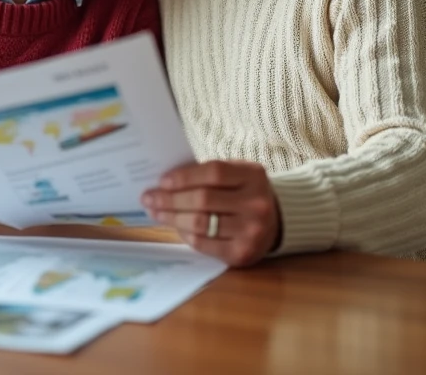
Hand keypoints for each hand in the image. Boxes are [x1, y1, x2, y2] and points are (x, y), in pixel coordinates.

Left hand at [141, 160, 280, 266]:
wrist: (277, 222)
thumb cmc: (246, 192)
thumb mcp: (237, 174)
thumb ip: (208, 173)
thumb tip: (165, 181)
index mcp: (254, 176)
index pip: (213, 172)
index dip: (184, 177)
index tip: (161, 181)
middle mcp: (256, 204)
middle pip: (202, 200)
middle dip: (169, 199)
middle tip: (148, 198)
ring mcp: (251, 231)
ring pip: (200, 224)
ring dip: (172, 218)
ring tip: (155, 212)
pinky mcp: (242, 253)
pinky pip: (204, 243)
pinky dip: (185, 234)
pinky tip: (175, 227)